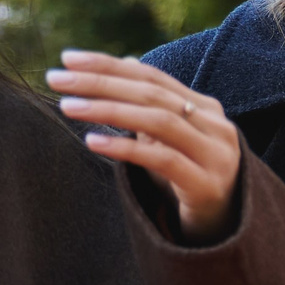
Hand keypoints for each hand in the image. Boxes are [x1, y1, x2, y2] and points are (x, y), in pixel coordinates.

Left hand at [49, 52, 241, 242]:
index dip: (110, 64)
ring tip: (68, 107)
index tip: (68, 58)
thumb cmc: (190, 177)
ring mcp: (215, 155)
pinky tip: (93, 141)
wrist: (226, 226)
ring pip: (159, 122)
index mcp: (206, 109)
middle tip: (58, 80)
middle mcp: (216, 126)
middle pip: (152, 94)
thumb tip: (125, 60)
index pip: (152, 76)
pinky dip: (126, 149)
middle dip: (102, 83)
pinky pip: (163, 160)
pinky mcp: (207, 185)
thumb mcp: (171, 137)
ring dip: (109, 111)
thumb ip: (152, 103)